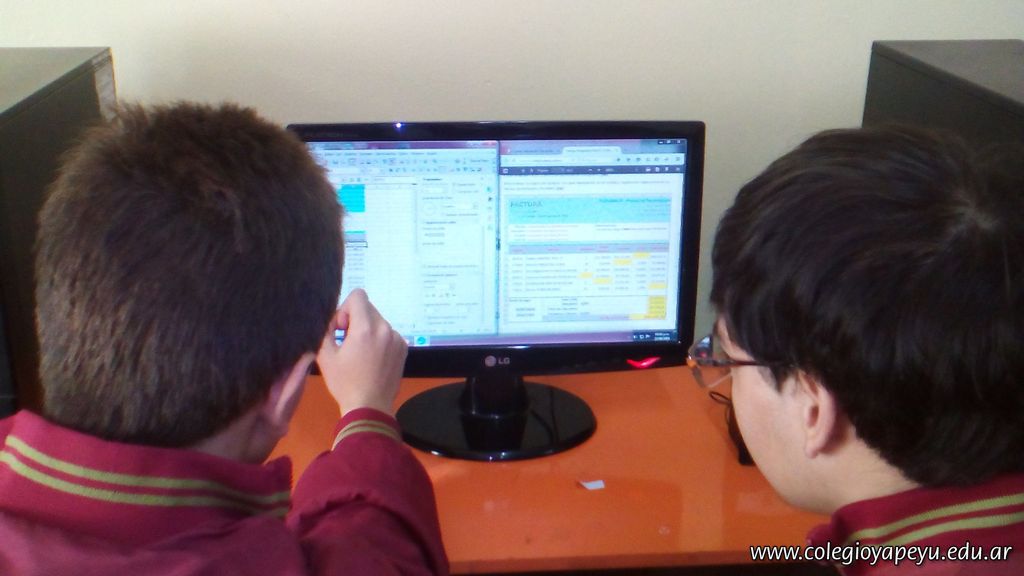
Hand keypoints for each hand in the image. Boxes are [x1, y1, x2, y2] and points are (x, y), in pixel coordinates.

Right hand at [317, 289, 407, 416]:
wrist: (370, 407)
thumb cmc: (344, 383)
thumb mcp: (325, 355)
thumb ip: (327, 329)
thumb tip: (335, 320)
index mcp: (366, 328)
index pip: (358, 295)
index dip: (345, 309)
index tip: (342, 329)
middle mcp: (385, 328)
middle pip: (368, 308)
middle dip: (355, 319)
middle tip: (347, 342)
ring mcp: (397, 338)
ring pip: (378, 321)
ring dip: (367, 330)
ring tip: (360, 354)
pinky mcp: (403, 348)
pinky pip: (388, 333)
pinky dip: (378, 340)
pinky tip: (372, 360)